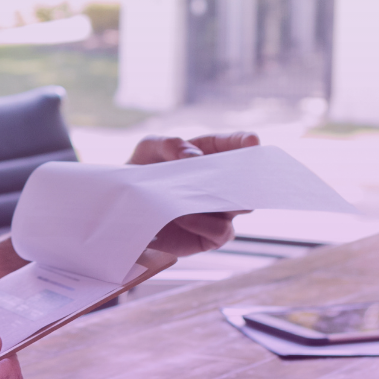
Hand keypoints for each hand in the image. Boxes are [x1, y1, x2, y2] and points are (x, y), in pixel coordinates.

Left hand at [126, 131, 260, 255]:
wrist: (126, 207)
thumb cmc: (141, 172)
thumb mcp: (149, 149)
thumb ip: (169, 144)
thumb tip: (192, 156)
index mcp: (210, 155)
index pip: (236, 146)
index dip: (247, 143)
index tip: (252, 142)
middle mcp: (221, 184)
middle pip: (247, 180)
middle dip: (244, 177)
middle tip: (237, 174)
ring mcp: (220, 211)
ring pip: (241, 207)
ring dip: (224, 200)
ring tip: (200, 194)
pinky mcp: (210, 236)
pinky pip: (222, 232)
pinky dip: (205, 224)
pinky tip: (182, 217)